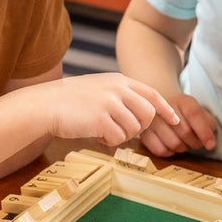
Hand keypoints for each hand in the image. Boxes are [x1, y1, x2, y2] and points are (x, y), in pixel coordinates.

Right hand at [48, 73, 179, 144]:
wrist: (46, 104)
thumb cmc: (72, 100)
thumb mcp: (101, 89)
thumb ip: (122, 96)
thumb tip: (144, 114)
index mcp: (119, 80)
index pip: (151, 94)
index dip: (165, 109)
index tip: (175, 121)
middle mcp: (117, 89)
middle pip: (148, 114)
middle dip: (140, 128)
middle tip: (123, 130)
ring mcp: (109, 103)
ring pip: (134, 129)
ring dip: (121, 136)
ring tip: (104, 131)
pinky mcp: (100, 119)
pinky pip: (118, 138)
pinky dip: (109, 141)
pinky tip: (96, 135)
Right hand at [138, 93, 217, 156]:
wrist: (162, 111)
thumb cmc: (185, 115)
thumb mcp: (200, 113)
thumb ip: (208, 123)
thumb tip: (210, 140)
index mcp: (183, 101)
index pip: (194, 114)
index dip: (204, 131)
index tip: (211, 145)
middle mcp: (165, 108)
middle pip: (185, 132)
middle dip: (195, 143)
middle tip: (197, 143)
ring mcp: (152, 121)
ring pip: (174, 143)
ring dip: (183, 148)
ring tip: (184, 143)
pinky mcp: (144, 135)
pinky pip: (161, 151)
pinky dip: (170, 152)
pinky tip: (172, 146)